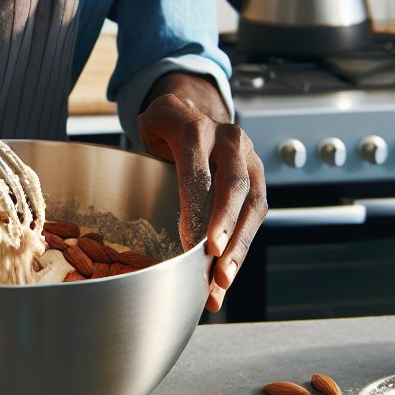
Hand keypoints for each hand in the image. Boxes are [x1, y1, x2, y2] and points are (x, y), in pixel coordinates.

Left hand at [137, 71, 266, 311]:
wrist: (197, 113)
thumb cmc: (167, 128)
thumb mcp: (149, 128)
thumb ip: (144, 156)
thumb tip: (135, 198)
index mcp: (195, 128)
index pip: (197, 171)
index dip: (196, 208)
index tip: (190, 242)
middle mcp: (229, 140)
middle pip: (234, 186)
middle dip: (225, 227)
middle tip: (214, 259)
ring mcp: (249, 158)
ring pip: (252, 205)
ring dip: (239, 247)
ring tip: (222, 282)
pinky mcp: (258, 178)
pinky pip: (255, 215)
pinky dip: (242, 248)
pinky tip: (227, 275)